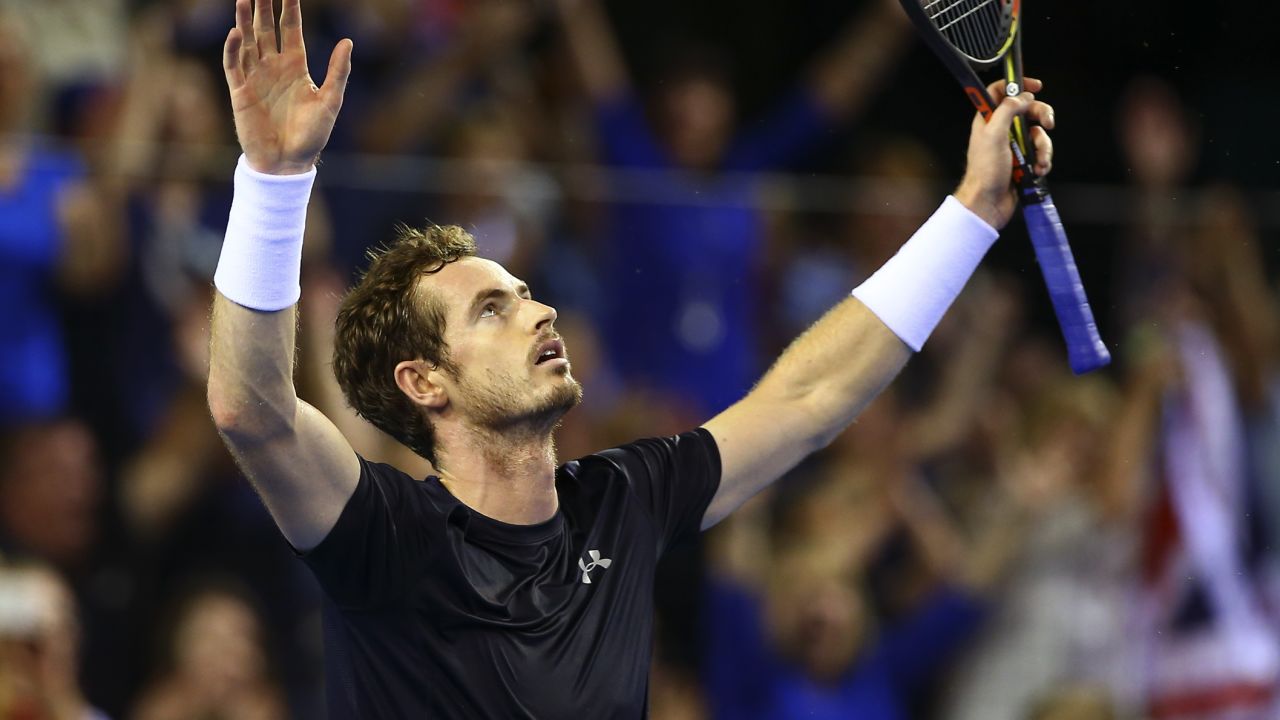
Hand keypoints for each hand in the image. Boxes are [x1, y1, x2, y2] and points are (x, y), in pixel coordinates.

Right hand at [222, 0, 351, 174]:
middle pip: (266, 29)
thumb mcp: (331, 101)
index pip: (291, 29)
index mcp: (296, 66)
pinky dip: (233, 48)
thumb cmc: (312, 135)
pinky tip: (236, 32)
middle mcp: (274, 67)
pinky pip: (234, 65)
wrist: (288, 162)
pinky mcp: (241, 92)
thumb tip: (348, 41)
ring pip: (248, 41)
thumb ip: (338, 71)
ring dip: (245, 20)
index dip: (289, 7)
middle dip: (264, 7)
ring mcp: (256, 77)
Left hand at [953, 77, 1054, 228]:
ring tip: (1038, 160)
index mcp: (989, 120)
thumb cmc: (986, 171)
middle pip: (1027, 110)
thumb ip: (1007, 111)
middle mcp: (1001, 130)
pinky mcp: (1023, 161)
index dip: (1017, 85)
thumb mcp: (993, 135)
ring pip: (1038, 133)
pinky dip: (1043, 160)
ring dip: (1043, 146)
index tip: (1036, 86)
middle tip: (1048, 123)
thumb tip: (1022, 97)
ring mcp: (1013, 146)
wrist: (989, 202)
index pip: (1000, 93)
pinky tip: (1038, 170)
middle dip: (1042, 115)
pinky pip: (1040, 152)